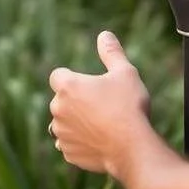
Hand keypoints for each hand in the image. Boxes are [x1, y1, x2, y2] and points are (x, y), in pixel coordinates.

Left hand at [49, 31, 151, 177]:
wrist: (131, 147)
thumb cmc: (128, 106)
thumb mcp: (125, 73)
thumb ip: (111, 53)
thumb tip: (104, 35)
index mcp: (68, 87)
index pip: (58, 75)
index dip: (72, 78)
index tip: (89, 85)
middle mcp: (57, 110)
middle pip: (62, 100)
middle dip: (76, 102)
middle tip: (104, 105)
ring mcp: (61, 133)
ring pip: (64, 123)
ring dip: (77, 122)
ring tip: (103, 125)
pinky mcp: (68, 153)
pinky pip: (70, 144)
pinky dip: (81, 142)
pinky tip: (100, 141)